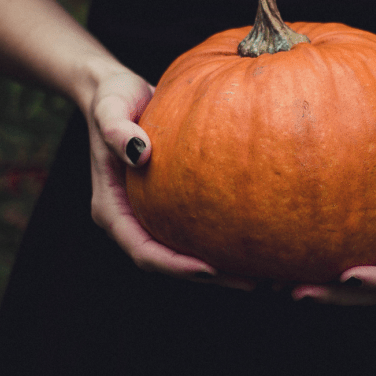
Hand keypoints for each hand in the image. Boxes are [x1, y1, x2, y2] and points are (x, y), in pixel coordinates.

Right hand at [87, 71, 255, 290]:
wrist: (118, 92)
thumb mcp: (110, 108)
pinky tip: (258, 237)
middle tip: (253, 282)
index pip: (143, 251)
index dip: (175, 266)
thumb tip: (140, 153)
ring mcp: (151, 214)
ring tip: (265, 272)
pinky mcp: (170, 204)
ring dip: (222, 266)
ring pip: (185, 252)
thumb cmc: (112, 98)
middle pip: (169, 262)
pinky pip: (197, 229)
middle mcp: (131, 219)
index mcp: (112, 210)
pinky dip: (223, 239)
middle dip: (209, 277)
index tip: (209, 269)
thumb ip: (117, 129)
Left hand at [289, 122, 375, 305]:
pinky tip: (277, 256)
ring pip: (353, 286)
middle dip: (337, 297)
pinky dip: (312, 261)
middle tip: (297, 293)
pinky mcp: (370, 244)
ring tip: (276, 285)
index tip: (349, 276)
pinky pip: (340, 258)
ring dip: (318, 289)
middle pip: (375, 293)